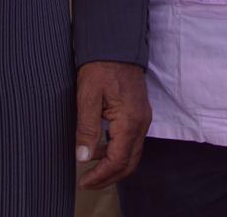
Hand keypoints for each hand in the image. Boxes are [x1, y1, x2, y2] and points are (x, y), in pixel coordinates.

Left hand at [74, 60, 150, 189]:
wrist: (116, 44)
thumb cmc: (101, 67)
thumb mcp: (88, 96)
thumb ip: (87, 129)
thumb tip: (83, 157)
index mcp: (129, 120)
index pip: (118, 160)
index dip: (101, 175)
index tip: (83, 181)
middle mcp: (141, 123)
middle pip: (130, 163)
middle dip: (109, 177)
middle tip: (88, 182)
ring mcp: (143, 118)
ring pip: (133, 154)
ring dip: (113, 166)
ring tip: (90, 168)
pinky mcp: (140, 113)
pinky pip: (132, 141)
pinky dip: (118, 152)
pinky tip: (100, 148)